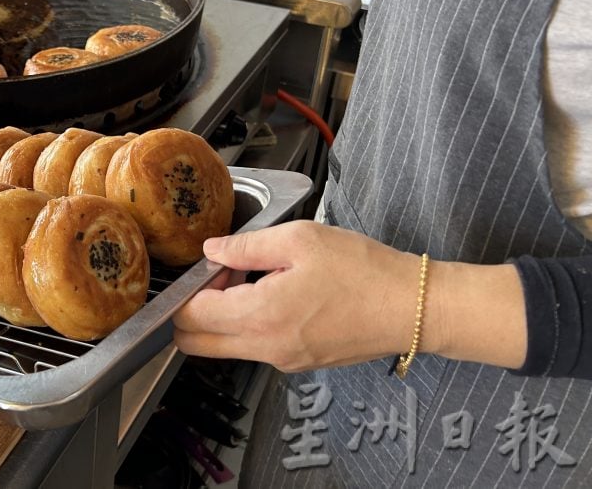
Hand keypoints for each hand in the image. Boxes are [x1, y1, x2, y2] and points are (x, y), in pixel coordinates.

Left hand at [173, 221, 422, 371]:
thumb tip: (212, 250)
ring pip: (224, 347)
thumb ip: (246, 245)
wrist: (413, 308)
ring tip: (258, 280)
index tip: (215, 264)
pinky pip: (256, 348)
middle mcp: (266, 348)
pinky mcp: (298, 364)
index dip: (191, 286)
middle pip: (195, 342)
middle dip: (195, 309)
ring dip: (225, 316)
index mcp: (260, 316)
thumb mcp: (300, 240)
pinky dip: (252, 324)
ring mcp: (282, 361)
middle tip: (224, 277)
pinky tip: (280, 295)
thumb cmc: (363, 271)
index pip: (190, 316)